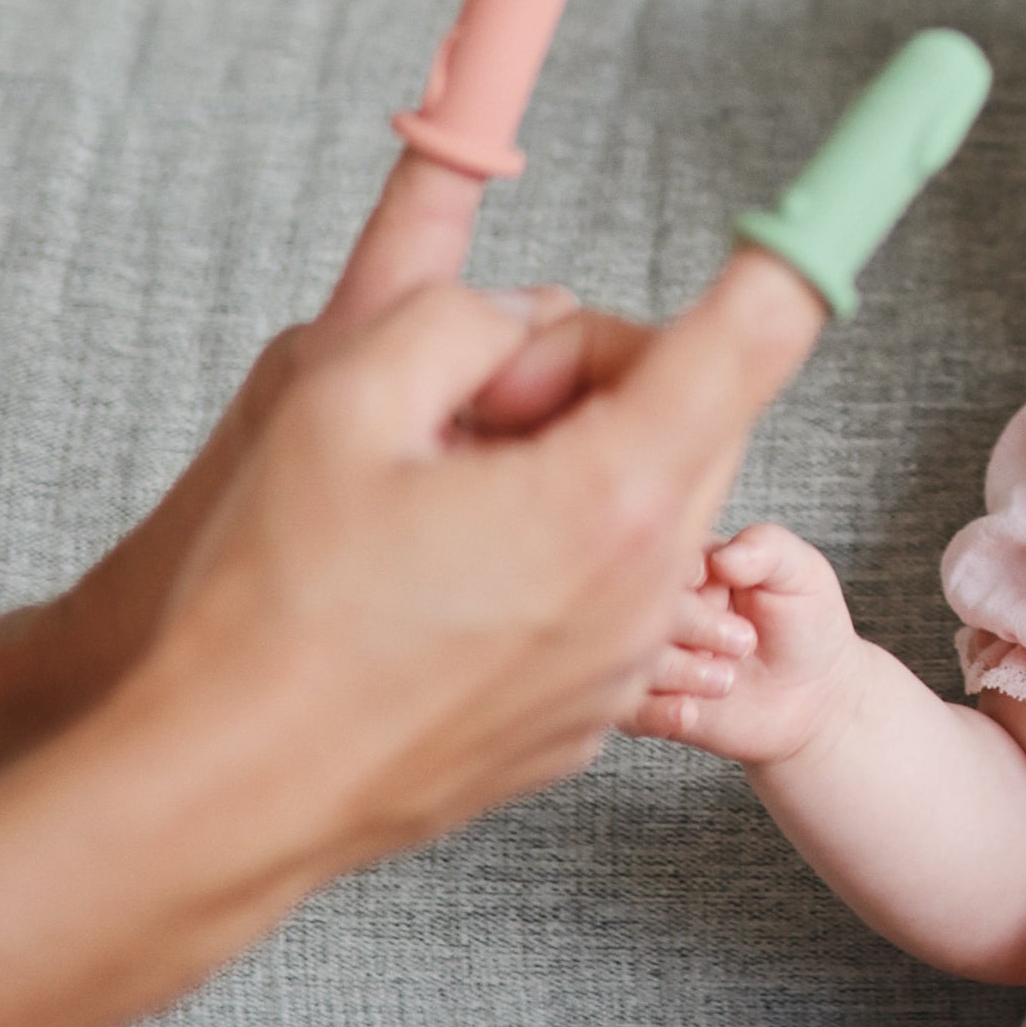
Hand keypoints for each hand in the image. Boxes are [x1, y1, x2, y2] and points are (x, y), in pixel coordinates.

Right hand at [144, 249, 828, 874]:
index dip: (778, 271)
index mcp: (609, 498)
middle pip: (698, 421)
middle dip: (609, 381)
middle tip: (481, 400)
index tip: (798, 234)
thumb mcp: (336, 397)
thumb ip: (463, 322)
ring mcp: (624, 662)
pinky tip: (451, 579)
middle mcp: (646, 589)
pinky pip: (611, 593)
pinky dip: (559, 558)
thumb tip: (532, 323)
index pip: (748, 349)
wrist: (227, 792)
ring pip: (654, 509)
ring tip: (450, 498)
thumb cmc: (271, 602)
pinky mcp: (592, 714)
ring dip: (583, 472)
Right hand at [625, 522, 862, 764]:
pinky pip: (629, 712)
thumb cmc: (807, 623)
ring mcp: (651, 659)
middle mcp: (659, 611)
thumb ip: (767, 548)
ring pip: (631, 658)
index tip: (706, 580)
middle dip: (691, 622)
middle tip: (745, 641)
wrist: (818, 697)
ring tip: (728, 680)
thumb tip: (722, 557)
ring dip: (678, 670)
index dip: (675, 567)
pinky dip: (656, 712)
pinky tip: (691, 711)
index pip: (657, 554)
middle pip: (641, 606)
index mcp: (685, 565)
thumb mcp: (800, 573)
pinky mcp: (650, 708)